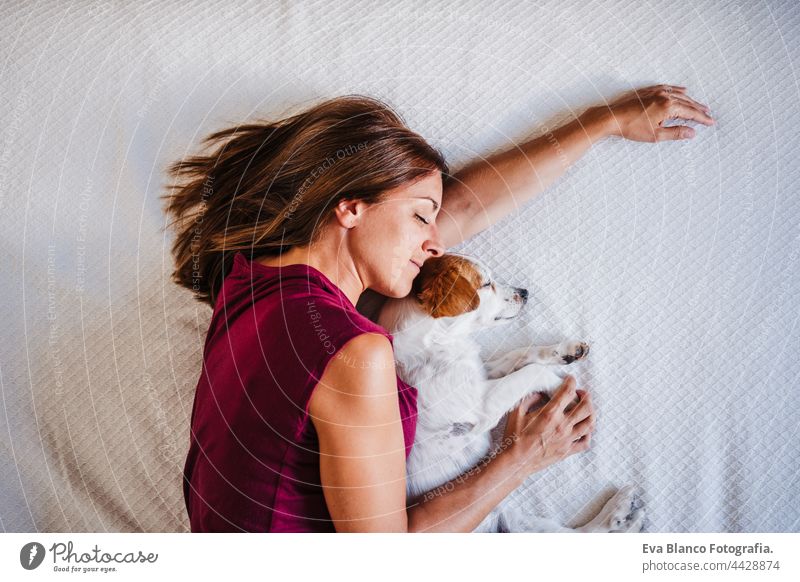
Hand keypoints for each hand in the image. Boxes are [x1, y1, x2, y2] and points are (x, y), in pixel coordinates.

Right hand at [503, 375, 594, 475]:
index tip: (571, 379)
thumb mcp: (516, 412)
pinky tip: (583, 429)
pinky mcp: (568, 451)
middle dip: (586, 396)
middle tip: (580, 393)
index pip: (567, 392)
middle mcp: (562, 425)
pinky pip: (586, 442)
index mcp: (550, 414)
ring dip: (590, 412)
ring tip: (585, 408)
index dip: (571, 382)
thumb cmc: (514, 437)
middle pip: (586, 406)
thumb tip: (540, 393)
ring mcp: (567, 439)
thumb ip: (529, 399)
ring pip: (590, 423)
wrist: (516, 461)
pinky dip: (588, 433)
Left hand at [584, 84, 713, 141]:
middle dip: (698, 109)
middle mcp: (664, 96)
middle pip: (687, 102)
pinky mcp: (648, 90)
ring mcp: (656, 91)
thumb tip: (692, 133)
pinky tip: (683, 90)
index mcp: (668, 106)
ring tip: (699, 105)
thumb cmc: (631, 128)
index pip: (690, 112)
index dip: (702, 118)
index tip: (711, 122)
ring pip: (679, 94)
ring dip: (690, 100)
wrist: (612, 117)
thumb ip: (676, 133)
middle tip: (708, 114)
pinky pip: (668, 88)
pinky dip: (677, 90)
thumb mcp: (655, 135)